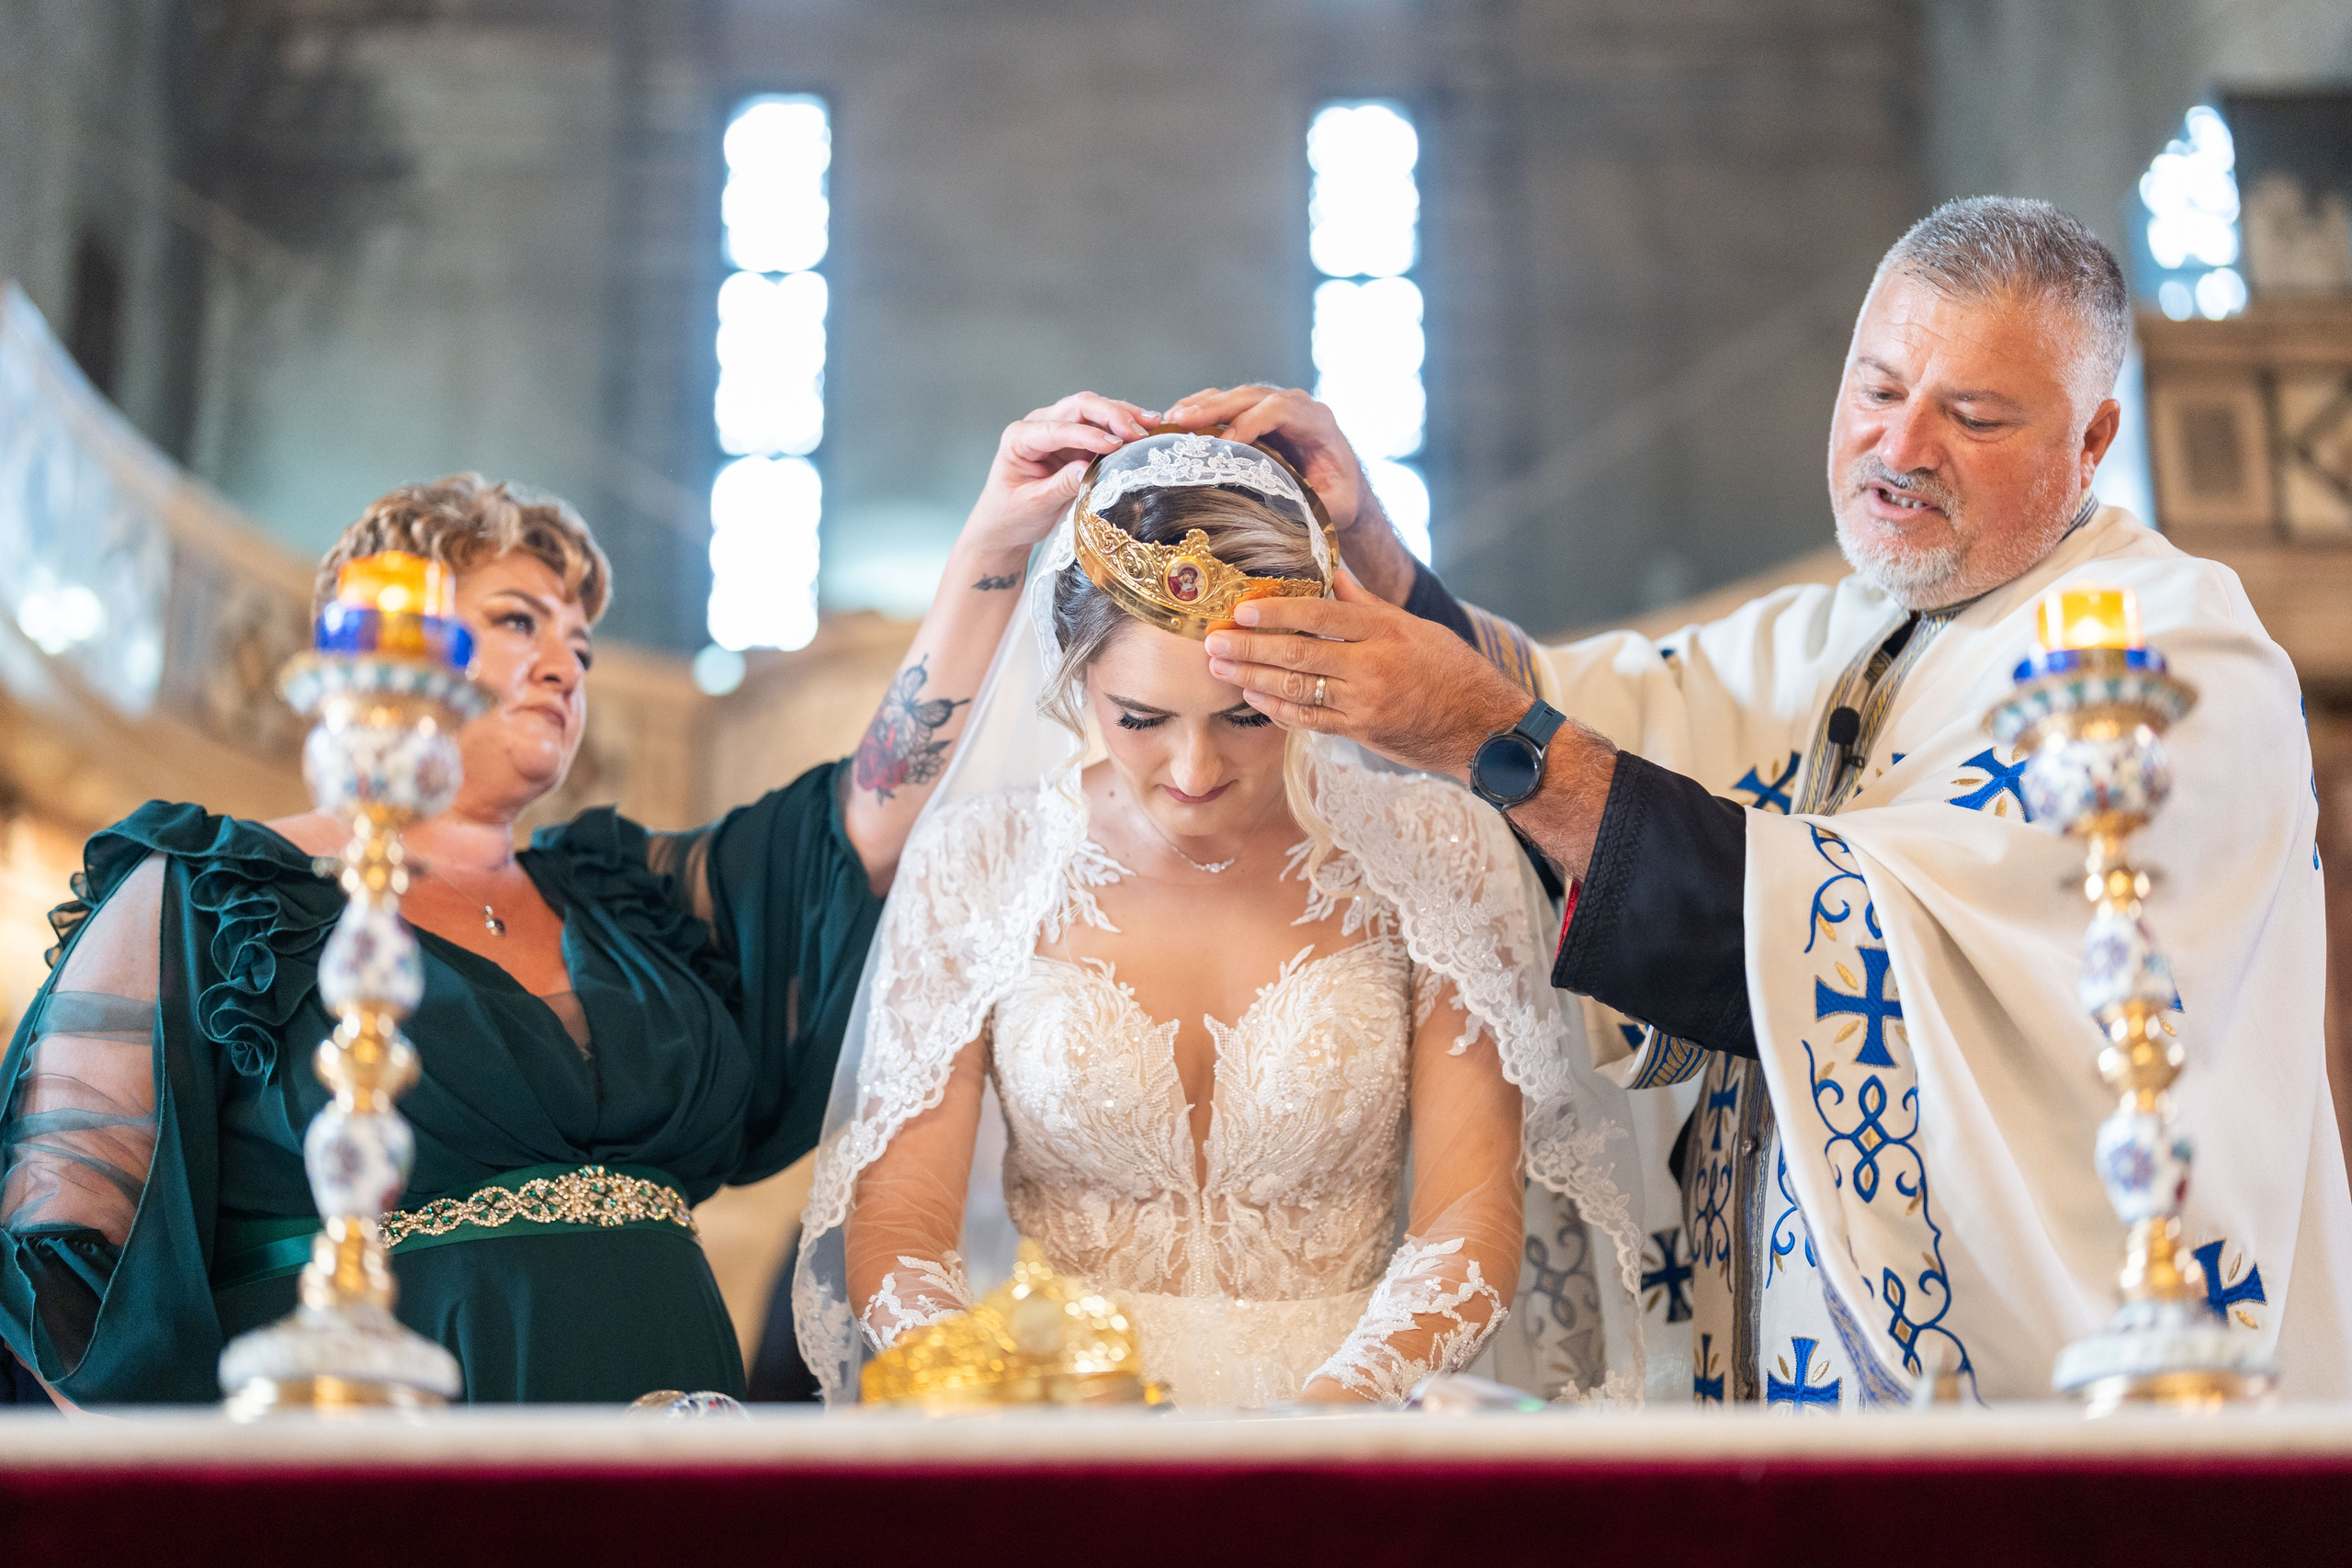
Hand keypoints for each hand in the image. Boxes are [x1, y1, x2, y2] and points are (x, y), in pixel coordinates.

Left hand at [960, 392, 1157, 558]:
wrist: (1005, 526)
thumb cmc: (1011, 516)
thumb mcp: (1034, 505)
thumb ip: (1060, 485)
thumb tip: (1088, 469)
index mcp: (1020, 438)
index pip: (1058, 429)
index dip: (1088, 434)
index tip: (1115, 444)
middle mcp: (1038, 425)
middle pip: (1079, 407)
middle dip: (1111, 415)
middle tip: (1139, 432)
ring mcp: (1058, 430)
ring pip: (1093, 411)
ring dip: (1123, 415)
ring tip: (1151, 424)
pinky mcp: (1075, 441)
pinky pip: (1101, 427)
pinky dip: (1123, 427)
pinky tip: (1145, 429)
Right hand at [1163, 385, 1415, 603]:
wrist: (1344, 488)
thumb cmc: (1341, 498)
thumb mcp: (1335, 506)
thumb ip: (1313, 503)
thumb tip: (1279, 509)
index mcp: (1319, 423)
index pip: (1281, 410)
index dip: (1250, 423)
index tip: (1224, 445)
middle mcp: (1297, 407)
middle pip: (1252, 396)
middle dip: (1215, 409)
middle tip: (1181, 422)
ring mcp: (1276, 407)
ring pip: (1236, 396)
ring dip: (1202, 407)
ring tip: (1171, 421)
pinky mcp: (1258, 415)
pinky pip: (1228, 406)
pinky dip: (1202, 412)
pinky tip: (1176, 423)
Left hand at [1203, 569, 1525, 778]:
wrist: (1481, 728)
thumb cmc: (1450, 670)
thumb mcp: (1413, 626)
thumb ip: (1366, 602)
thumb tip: (1332, 570)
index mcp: (1385, 631)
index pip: (1319, 615)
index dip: (1276, 612)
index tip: (1241, 610)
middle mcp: (1371, 666)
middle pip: (1297, 654)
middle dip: (1249, 648)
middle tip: (1213, 642)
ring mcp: (1364, 703)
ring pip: (1296, 690)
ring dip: (1252, 679)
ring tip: (1220, 670)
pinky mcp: (1360, 733)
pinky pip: (1309, 721)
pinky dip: (1277, 709)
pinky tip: (1253, 697)